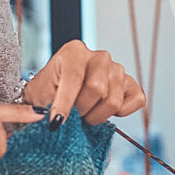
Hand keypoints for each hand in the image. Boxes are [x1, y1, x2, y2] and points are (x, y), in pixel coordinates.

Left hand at [25, 39, 145, 124]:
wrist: (59, 94)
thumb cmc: (49, 93)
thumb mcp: (38, 96)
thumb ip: (44, 107)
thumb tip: (56, 123)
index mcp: (74, 52)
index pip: (74, 78)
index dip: (65, 104)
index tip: (56, 123)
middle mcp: (100, 56)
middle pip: (97, 89)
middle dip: (82, 110)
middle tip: (73, 115)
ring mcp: (118, 69)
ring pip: (113, 100)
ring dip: (97, 115)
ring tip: (86, 113)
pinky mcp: (131, 84)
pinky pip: (136, 100)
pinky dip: (121, 113)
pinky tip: (104, 110)